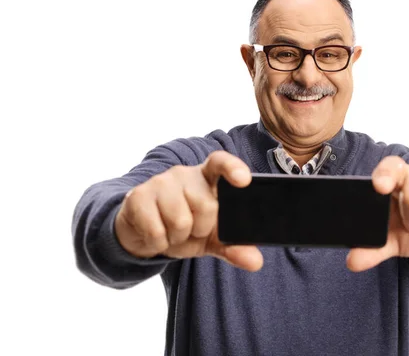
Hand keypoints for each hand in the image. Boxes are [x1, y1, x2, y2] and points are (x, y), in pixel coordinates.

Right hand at [115, 151, 262, 271]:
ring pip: (181, 221)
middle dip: (200, 228)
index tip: (244, 180)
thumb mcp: (211, 239)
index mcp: (207, 177)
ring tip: (171, 231)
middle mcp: (184, 174)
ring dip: (178, 237)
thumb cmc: (184, 228)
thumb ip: (233, 247)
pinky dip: (158, 244)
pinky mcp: (137, 196)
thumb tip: (256, 262)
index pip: (221, 163)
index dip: (233, 168)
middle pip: (206, 206)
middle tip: (190, 228)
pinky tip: (155, 234)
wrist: (143, 234)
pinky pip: (156, 231)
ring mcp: (159, 182)